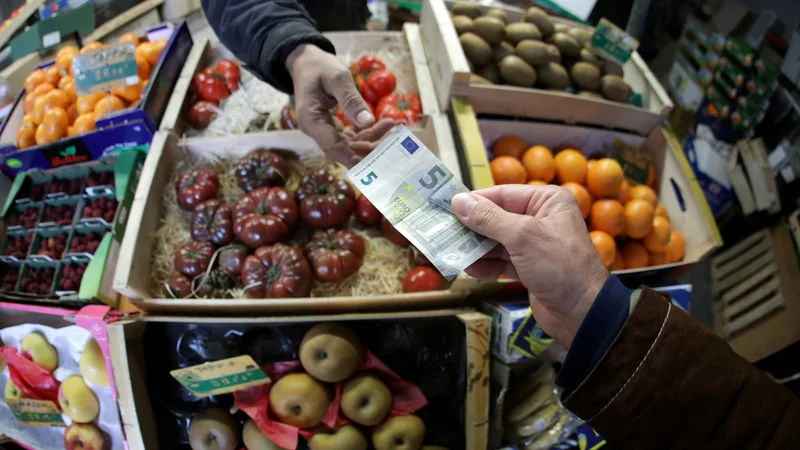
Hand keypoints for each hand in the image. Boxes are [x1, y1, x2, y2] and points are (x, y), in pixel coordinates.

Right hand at [286, 44, 394, 166]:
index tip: (372, 165)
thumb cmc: (320, 67)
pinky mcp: (333, 127)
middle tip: (393, 143)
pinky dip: (369, 131)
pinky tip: (386, 124)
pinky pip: (353, 135)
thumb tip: (368, 122)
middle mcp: (316, 130)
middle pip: (344, 148)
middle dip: (369, 148)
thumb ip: (351, 100)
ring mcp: (325, 130)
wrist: (308, 62)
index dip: (352, 158)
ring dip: (373, 139)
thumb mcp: (337, 78)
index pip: (332, 146)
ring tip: (392, 127)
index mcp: (311, 120)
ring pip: (351, 143)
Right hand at [452, 185, 608, 347]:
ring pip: (496, 240)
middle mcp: (541, 218)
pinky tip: (470, 269)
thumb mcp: (522, 237)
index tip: (447, 207)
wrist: (583, 313)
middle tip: (445, 233)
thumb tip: (459, 202)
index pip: (503, 194)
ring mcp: (535, 244)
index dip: (475, 201)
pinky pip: (501, 260)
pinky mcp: (530, 267)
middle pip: (497, 217)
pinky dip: (486, 264)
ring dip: (476, 249)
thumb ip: (488, 218)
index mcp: (547, 201)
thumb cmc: (560, 267)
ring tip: (454, 253)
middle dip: (473, 228)